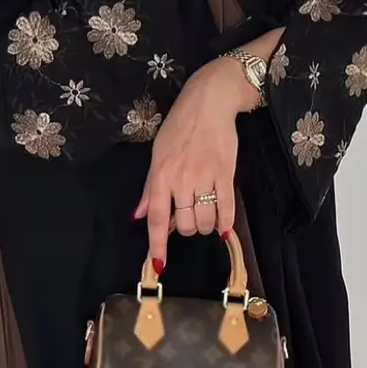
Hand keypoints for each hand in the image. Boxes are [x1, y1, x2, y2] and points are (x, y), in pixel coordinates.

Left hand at [131, 60, 245, 271]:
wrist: (209, 103)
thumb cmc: (180, 126)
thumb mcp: (158, 153)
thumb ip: (150, 188)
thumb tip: (139, 216)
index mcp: (161, 174)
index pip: (158, 218)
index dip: (157, 244)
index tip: (159, 264)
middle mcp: (181, 179)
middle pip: (185, 224)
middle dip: (187, 229)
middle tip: (189, 216)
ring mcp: (205, 177)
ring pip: (206, 221)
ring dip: (206, 226)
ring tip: (205, 215)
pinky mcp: (227, 173)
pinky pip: (227, 208)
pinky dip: (225, 223)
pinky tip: (223, 226)